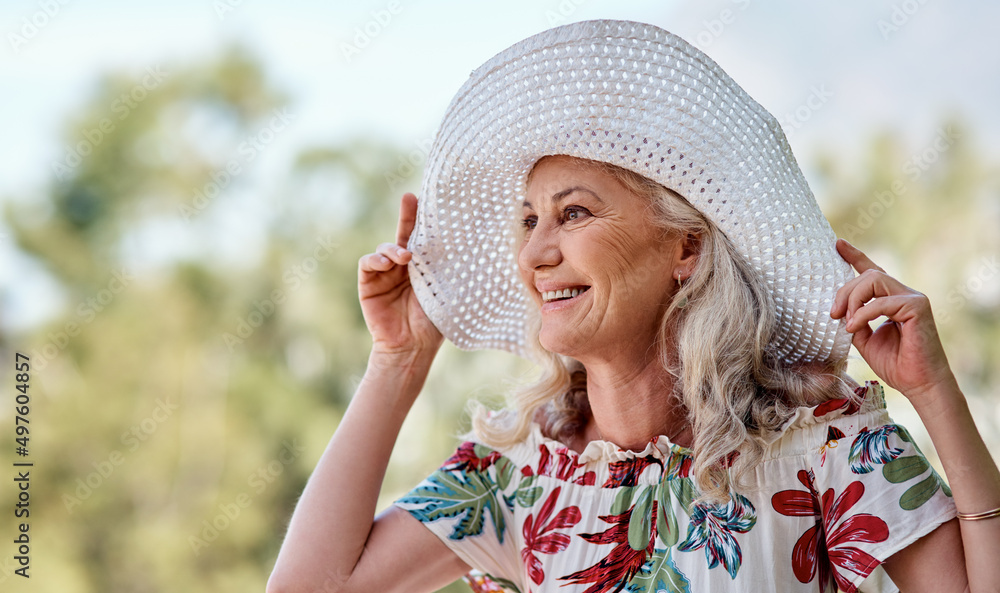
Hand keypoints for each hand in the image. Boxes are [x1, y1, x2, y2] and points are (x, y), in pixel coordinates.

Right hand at [358, 193, 442, 357]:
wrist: (411, 347)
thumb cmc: (433, 323)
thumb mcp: (446, 292)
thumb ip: (449, 271)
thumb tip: (476, 248)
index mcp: (424, 266)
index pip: (424, 237)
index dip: (424, 218)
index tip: (428, 199)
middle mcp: (403, 266)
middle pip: (404, 234)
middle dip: (407, 215)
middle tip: (409, 199)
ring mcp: (385, 273)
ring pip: (385, 248)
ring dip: (393, 248)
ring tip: (405, 257)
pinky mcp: (369, 283)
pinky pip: (368, 263)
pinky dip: (376, 259)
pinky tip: (387, 264)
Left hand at [829, 239, 958, 404]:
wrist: (919, 384)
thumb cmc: (895, 364)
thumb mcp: (864, 338)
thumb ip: (853, 319)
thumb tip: (838, 309)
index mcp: (891, 300)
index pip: (872, 271)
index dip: (854, 256)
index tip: (837, 243)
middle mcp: (904, 294)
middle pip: (866, 275)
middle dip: (844, 292)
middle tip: (833, 314)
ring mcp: (913, 298)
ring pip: (873, 280)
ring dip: (852, 300)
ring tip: (845, 323)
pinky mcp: (918, 306)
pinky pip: (881, 302)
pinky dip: (862, 313)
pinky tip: (853, 327)